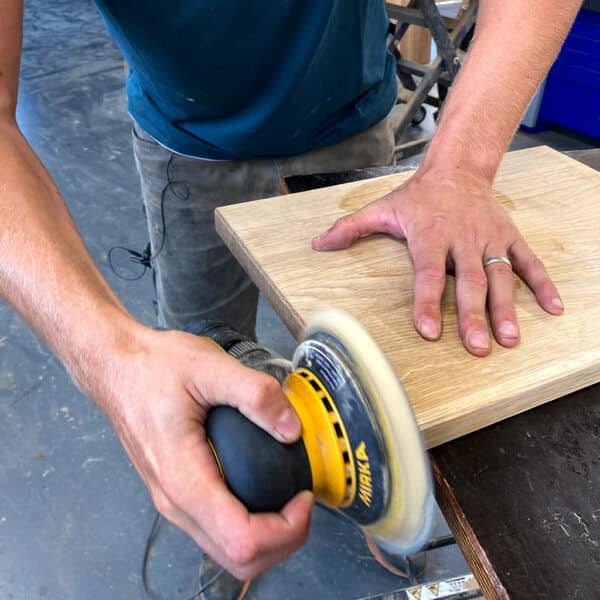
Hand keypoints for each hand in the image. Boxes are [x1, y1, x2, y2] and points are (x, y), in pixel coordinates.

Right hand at [87, 325, 312, 578]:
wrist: (117, 367)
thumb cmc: (155, 367)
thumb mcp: (210, 368)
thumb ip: (256, 395)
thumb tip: (292, 430)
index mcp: (183, 477)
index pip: (240, 539)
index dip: (285, 530)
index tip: (304, 496)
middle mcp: (174, 501)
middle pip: (237, 558)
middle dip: (283, 540)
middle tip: (304, 501)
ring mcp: (172, 501)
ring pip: (226, 550)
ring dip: (268, 537)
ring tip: (289, 498)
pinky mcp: (176, 492)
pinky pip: (216, 530)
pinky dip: (249, 525)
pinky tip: (264, 490)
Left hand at [312, 169, 562, 355]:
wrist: (457, 167)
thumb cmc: (417, 195)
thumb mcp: (382, 207)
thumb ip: (350, 228)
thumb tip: (317, 244)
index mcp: (430, 234)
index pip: (428, 273)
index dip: (426, 301)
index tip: (427, 331)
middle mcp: (462, 238)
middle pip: (469, 281)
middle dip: (472, 315)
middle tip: (477, 347)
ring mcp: (489, 238)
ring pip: (500, 276)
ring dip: (506, 308)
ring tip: (509, 338)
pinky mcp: (508, 236)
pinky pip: (528, 261)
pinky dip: (542, 284)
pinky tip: (552, 308)